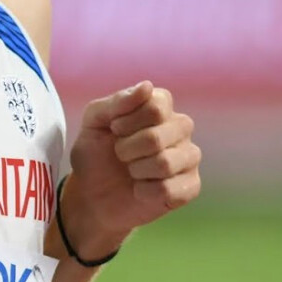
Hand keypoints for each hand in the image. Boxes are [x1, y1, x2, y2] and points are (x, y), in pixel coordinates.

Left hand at [60, 81, 200, 258]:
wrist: (91, 195)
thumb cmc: (95, 154)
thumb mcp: (94, 122)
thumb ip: (117, 102)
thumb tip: (146, 86)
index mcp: (161, 106)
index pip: (156, 106)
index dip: (127, 122)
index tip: (114, 130)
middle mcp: (181, 128)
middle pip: (157, 137)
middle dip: (127, 149)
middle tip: (120, 155)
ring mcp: (189, 157)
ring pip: (165, 164)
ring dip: (136, 171)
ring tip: (131, 172)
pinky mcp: (190, 186)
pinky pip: (170, 190)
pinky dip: (145, 192)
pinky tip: (140, 190)